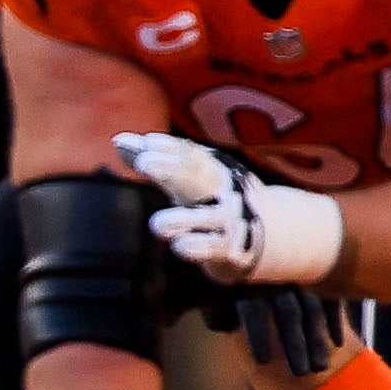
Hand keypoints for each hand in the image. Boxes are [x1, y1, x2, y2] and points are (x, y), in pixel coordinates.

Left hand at [116, 132, 342, 289]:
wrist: (272, 236)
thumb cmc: (215, 201)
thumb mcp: (189, 178)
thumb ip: (154, 159)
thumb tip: (117, 140)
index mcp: (214, 170)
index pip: (191, 155)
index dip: (170, 148)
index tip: (146, 143)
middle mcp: (223, 191)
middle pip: (199, 177)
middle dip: (173, 169)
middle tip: (146, 162)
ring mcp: (229, 221)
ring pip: (206, 218)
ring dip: (184, 219)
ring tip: (157, 225)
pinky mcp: (230, 250)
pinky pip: (214, 248)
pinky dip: (199, 247)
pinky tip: (181, 247)